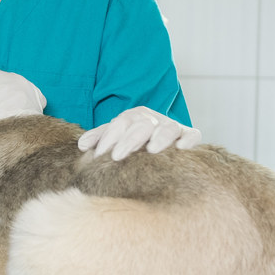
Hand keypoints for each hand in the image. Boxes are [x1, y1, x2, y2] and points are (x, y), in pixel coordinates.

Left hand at [77, 105, 200, 160]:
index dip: (109, 138)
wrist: (157, 140)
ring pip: (167, 127)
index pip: (119, 124)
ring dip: (160, 137)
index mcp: (132, 117)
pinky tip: (181, 149)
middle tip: (118, 156)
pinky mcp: (189, 135)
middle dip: (129, 140)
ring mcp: (171, 126)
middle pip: (141, 126)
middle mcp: (152, 119)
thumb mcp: (114, 137)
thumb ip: (99, 139)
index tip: (99, 155)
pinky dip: (189, 140)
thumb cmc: (131, 141)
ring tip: (152, 150)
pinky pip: (193, 134)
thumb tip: (82, 145)